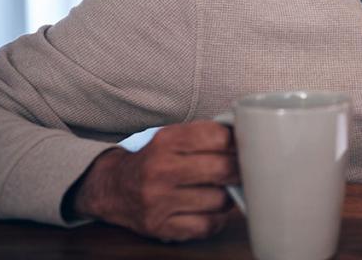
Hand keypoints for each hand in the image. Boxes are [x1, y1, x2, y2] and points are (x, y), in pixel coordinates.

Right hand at [71, 121, 238, 240]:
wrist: (112, 188)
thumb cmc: (154, 160)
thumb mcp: (172, 137)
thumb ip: (206, 135)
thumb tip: (249, 138)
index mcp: (166, 141)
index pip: (218, 137)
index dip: (238, 143)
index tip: (243, 147)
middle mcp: (160, 170)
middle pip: (223, 169)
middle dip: (239, 170)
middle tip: (241, 170)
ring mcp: (159, 201)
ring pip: (219, 200)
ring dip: (228, 196)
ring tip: (222, 190)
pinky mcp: (160, 226)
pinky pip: (206, 226)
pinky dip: (216, 219)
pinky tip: (210, 210)